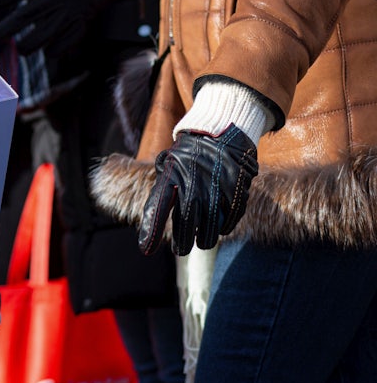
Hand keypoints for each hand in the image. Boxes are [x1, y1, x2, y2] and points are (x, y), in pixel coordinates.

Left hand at [138, 124, 258, 255]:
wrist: (218, 132)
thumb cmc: (188, 156)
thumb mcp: (168, 167)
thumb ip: (162, 192)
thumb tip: (151, 223)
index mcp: (172, 176)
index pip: (158, 207)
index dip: (151, 229)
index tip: (146, 249)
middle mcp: (193, 183)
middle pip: (187, 222)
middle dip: (183, 241)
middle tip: (180, 250)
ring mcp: (216, 186)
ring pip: (211, 225)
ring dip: (205, 238)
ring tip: (202, 242)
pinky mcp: (237, 187)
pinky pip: (231, 216)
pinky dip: (226, 226)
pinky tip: (221, 229)